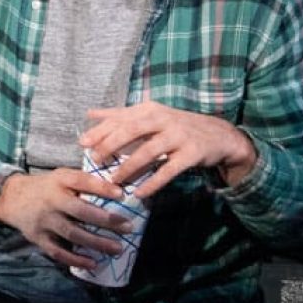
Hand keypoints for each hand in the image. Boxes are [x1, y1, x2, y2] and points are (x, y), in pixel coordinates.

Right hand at [0, 170, 130, 268]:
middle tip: (128, 227)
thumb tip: (118, 191)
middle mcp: (51, 200)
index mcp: (58, 181)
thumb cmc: (45, 187)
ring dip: (97, 243)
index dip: (102, 187)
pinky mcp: (38, 237)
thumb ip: (83, 182)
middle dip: (106, 220)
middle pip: (80, 211)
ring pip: (73, 234)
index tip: (121, 194)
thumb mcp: (60, 176)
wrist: (10, 197)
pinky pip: (58, 251)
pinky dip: (76, 259)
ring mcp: (44, 220)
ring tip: (117, 249)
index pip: (81, 181)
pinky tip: (93, 264)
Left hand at [79, 101, 257, 198]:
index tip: (82, 143)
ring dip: (129, 167)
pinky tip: (139, 193)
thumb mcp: (150, 115)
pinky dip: (153, 183)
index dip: (100, 130)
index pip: (120, 118)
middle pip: (131, 130)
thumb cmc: (176, 126)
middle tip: (95, 159)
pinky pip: (169, 170)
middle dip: (110, 145)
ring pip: (148, 152)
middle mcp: (163, 119)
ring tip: (113, 180)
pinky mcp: (192, 154)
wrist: (220, 135)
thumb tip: (90, 113)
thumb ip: (120, 115)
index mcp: (149, 110)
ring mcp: (179, 136)